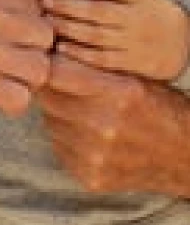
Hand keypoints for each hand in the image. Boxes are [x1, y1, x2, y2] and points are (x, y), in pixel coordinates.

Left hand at [39, 55, 189, 195]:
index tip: (52, 62)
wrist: (185, 158)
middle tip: (65, 87)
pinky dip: (66, 139)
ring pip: (50, 122)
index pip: (54, 71)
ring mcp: (94, 155)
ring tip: (81, 112)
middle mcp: (103, 125)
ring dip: (58, 114)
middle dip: (52, 88)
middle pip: (47, 97)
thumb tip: (48, 49)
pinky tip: (86, 135)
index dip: (50, 64)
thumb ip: (92, 63)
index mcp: (117, 93)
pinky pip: (58, 146)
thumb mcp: (133, 76)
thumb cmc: (158, 107)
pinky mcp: (89, 176)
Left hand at [42, 0, 189, 79]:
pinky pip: (102, 59)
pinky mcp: (131, 63)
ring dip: (68, 27)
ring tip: (49, 19)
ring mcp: (134, 42)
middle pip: (99, 11)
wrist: (186, 46)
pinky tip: (62, 46)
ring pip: (96, 35)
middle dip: (69, 6)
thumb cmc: (151, 11)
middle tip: (46, 0)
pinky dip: (80, 53)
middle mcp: (138, 18)